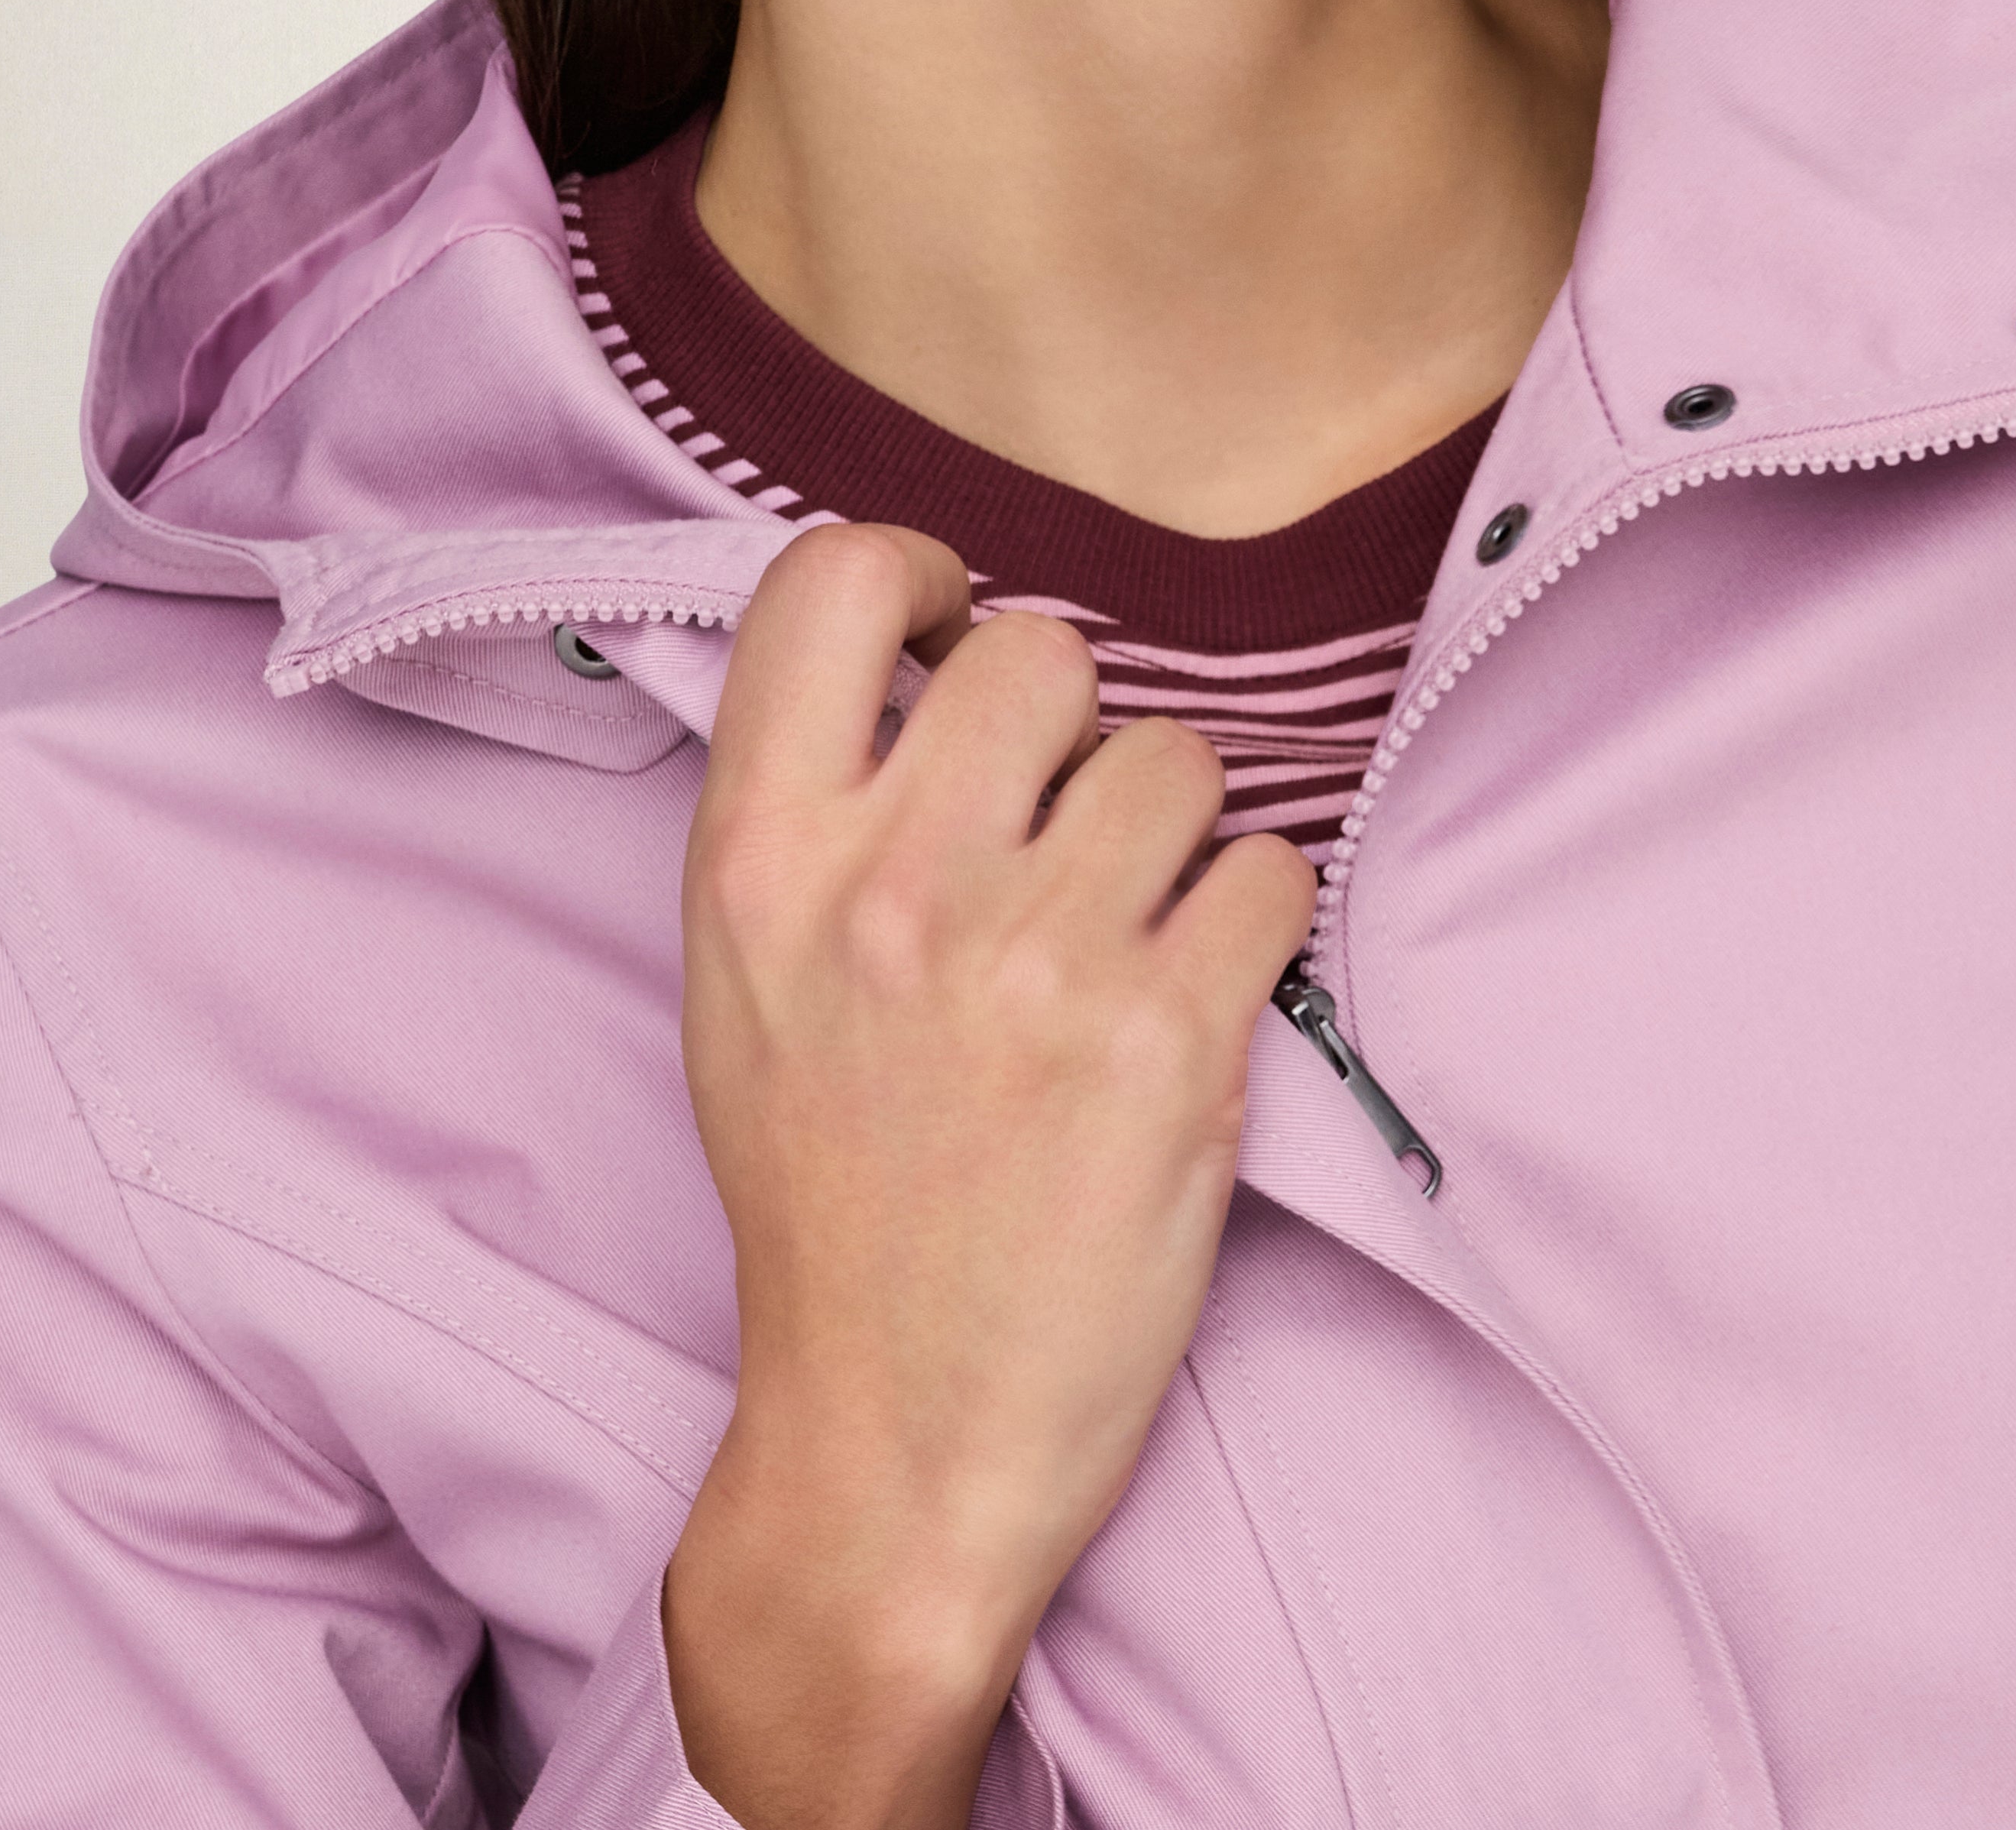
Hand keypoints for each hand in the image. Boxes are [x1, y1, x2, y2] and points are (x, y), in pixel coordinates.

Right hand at [662, 523, 1316, 1829]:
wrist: (893, 1441)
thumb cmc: (828, 1197)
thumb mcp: (744, 981)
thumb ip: (817, 807)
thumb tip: (933, 650)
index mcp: (759, 859)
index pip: (828, 578)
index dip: (918, 574)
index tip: (952, 633)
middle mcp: (891, 886)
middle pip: (1042, 652)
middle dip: (1073, 731)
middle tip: (1059, 836)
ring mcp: (1035, 959)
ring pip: (1177, 757)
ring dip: (1174, 836)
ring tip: (1122, 943)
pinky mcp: (1171, 1038)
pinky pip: (1271, 870)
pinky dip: (1252, 926)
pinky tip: (1192, 1002)